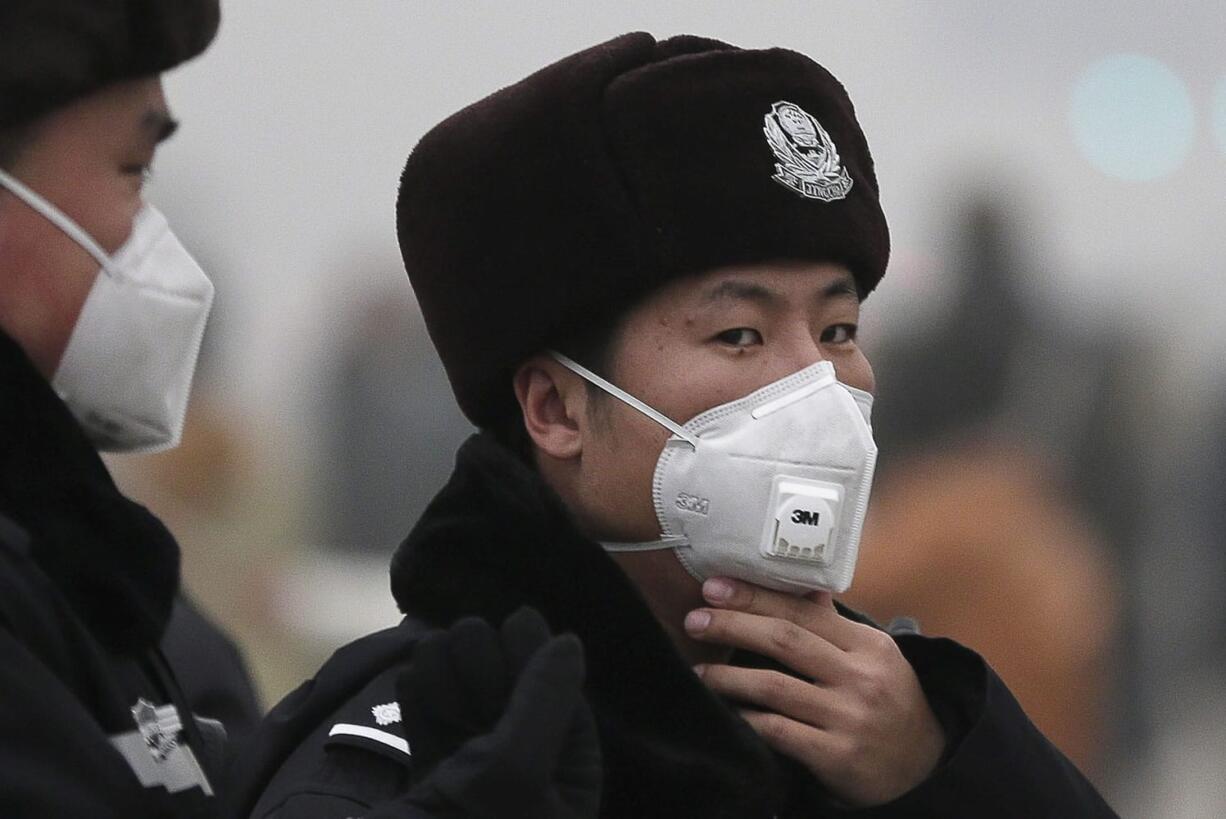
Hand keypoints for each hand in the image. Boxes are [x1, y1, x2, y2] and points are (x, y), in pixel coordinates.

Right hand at [372, 608, 600, 818]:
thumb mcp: (514, 772)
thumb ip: (542, 702)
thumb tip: (569, 643)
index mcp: (567, 790)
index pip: (565, 705)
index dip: (541, 661)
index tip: (518, 620)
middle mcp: (528, 785)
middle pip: (517, 700)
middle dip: (491, 669)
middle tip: (467, 653)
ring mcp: (478, 787)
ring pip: (472, 708)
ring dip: (453, 676)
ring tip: (433, 658)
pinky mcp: (432, 789)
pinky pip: (434, 728)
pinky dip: (423, 702)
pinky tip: (413, 680)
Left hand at [686, 578, 944, 806]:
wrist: (925, 768)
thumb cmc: (888, 702)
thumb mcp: (874, 658)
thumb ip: (834, 625)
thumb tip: (802, 586)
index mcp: (868, 645)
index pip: (802, 611)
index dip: (754, 597)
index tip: (714, 588)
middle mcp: (860, 677)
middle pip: (784, 640)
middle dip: (732, 626)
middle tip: (694, 620)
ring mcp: (849, 717)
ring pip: (774, 686)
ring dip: (727, 676)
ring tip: (698, 671)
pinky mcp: (837, 755)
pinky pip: (779, 731)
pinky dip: (747, 719)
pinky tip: (726, 711)